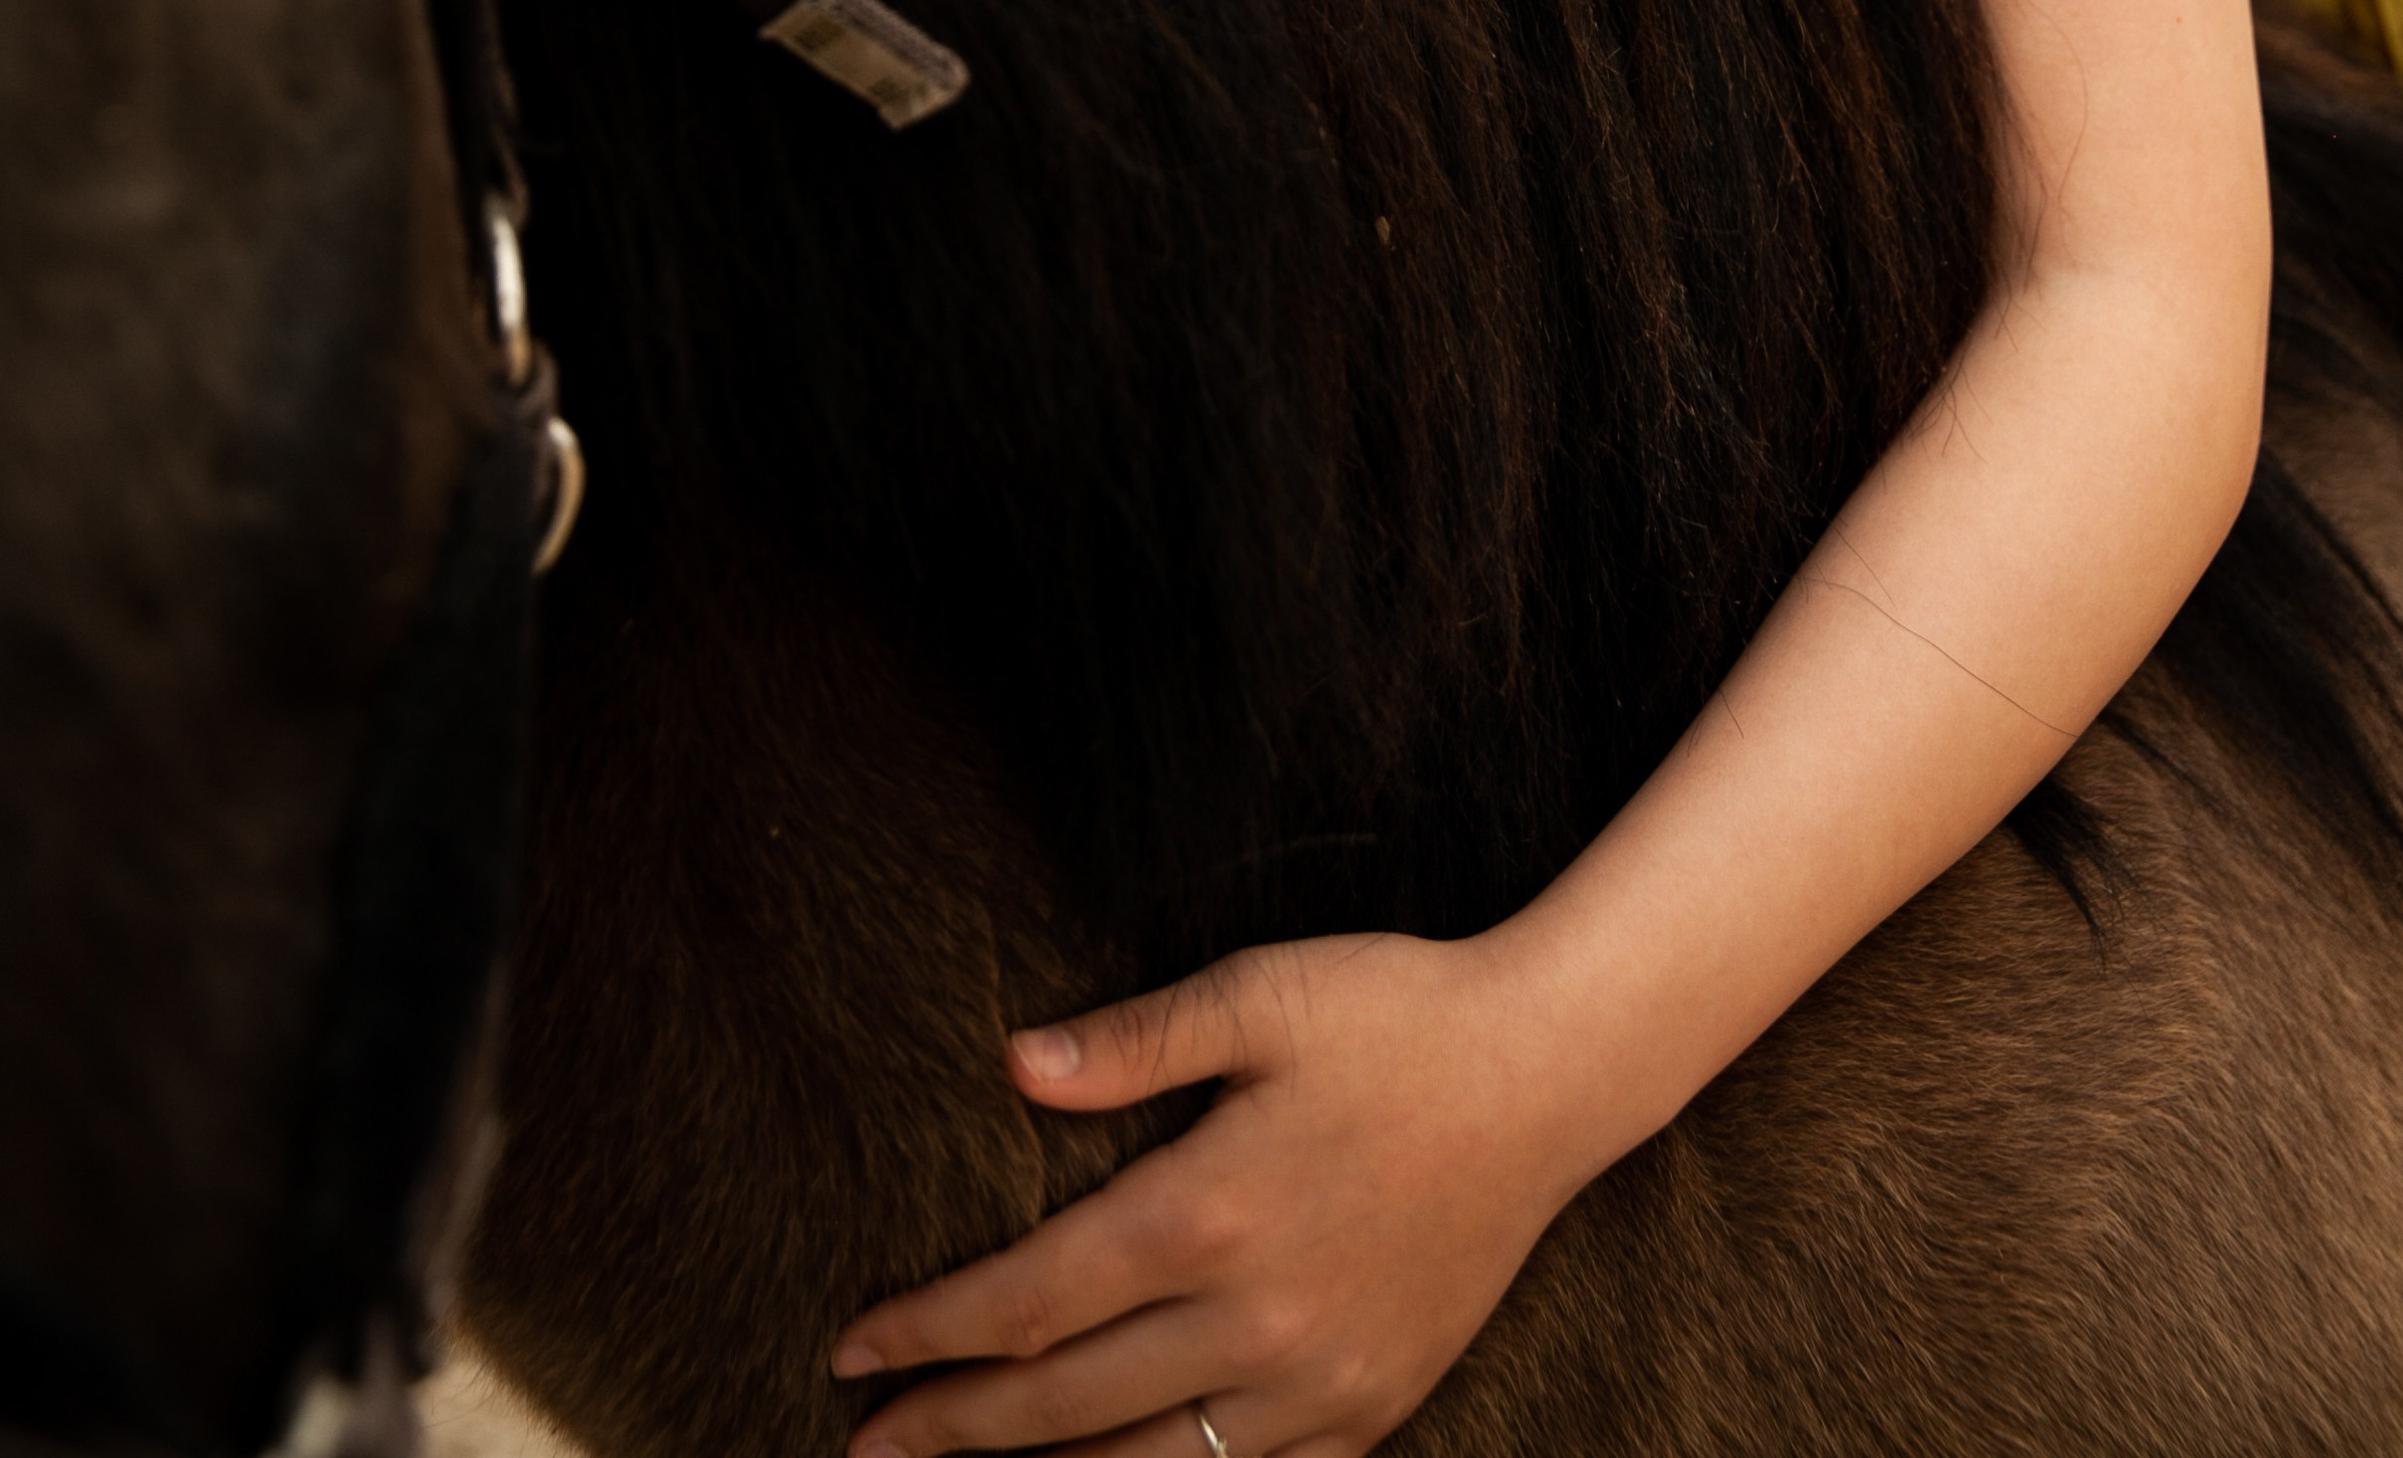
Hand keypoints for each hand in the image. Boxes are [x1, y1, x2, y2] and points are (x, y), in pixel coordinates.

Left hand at [828, 929, 1594, 1457]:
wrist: (1551, 1074)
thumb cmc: (1396, 1012)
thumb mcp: (1262, 990)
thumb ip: (1133, 1039)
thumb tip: (1011, 1067)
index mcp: (1210, 1209)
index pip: (1033, 1300)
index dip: (933, 1334)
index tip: (851, 1351)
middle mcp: (1257, 1316)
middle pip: (1067, 1403)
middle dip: (953, 1428)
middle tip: (864, 1447)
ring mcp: (1321, 1377)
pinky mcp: (1374, 1404)